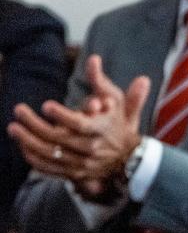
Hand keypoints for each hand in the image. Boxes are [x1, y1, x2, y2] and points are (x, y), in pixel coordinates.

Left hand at [7, 55, 148, 183]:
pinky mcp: (75, 174)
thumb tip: (93, 58)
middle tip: (18, 110)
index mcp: (103, 129)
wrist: (130, 158)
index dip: (62, 116)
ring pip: (50, 153)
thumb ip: (102, 81)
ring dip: (28, 141)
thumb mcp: (117, 100)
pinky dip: (33, 158)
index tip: (45, 105)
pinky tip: (22, 145)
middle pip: (59, 138)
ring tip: (13, 128)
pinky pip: (49, 168)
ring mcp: (83, 163)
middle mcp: (93, 148)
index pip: (80, 124)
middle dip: (35, 125)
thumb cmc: (119, 123)